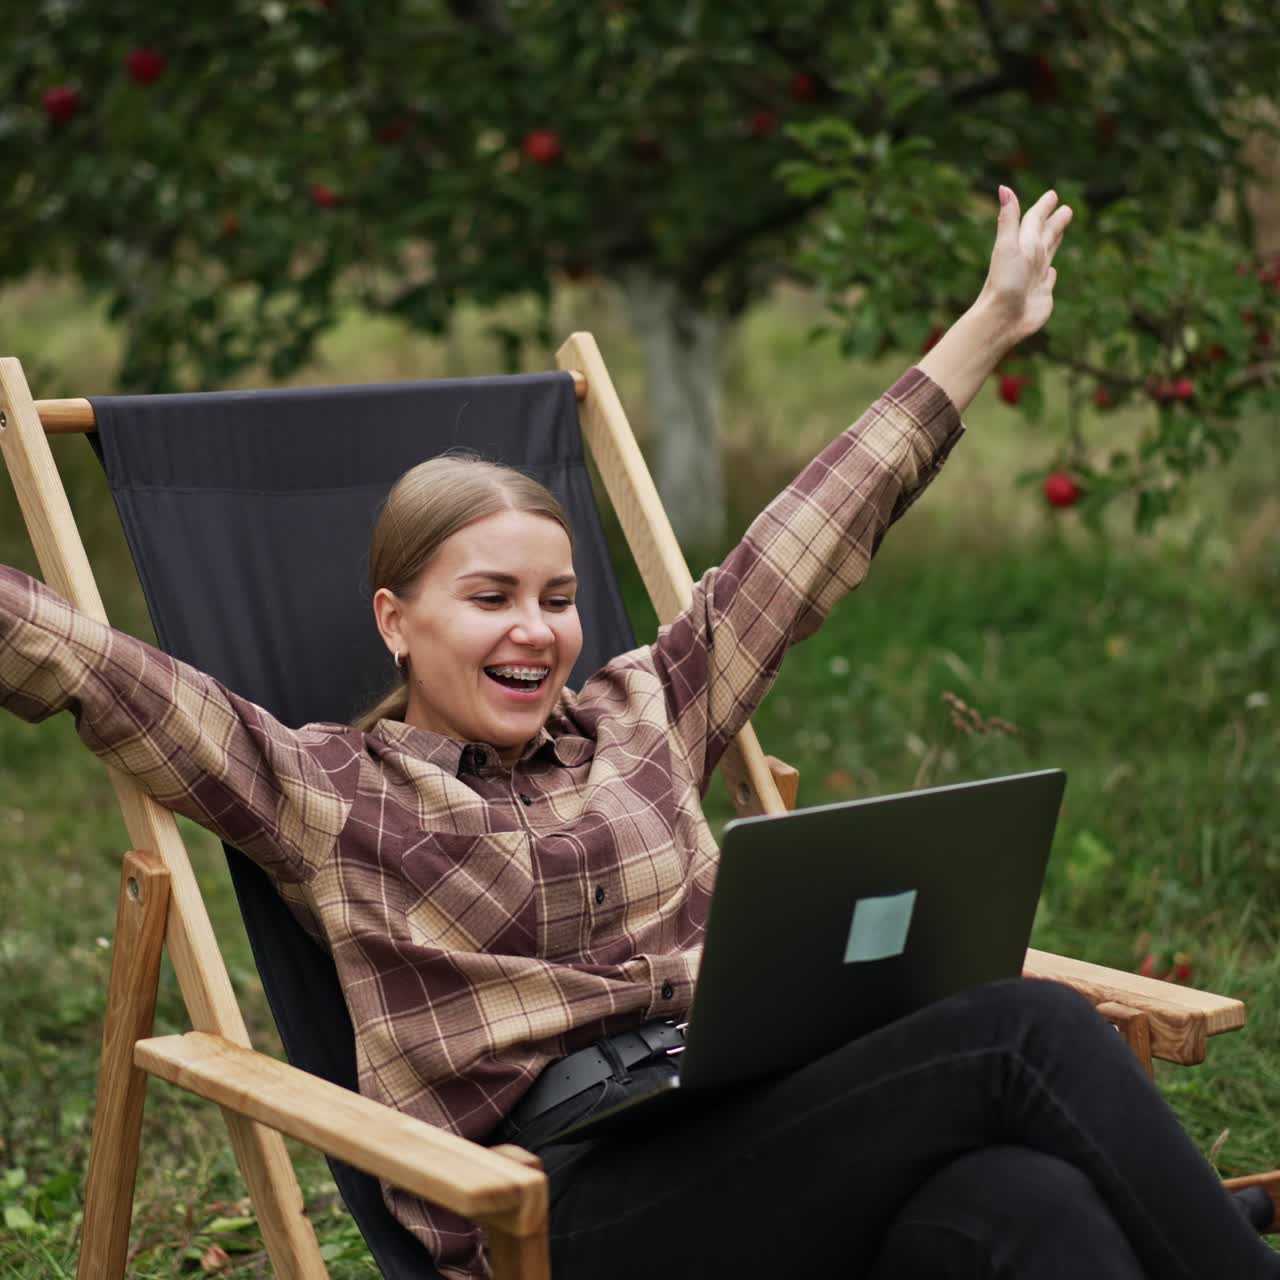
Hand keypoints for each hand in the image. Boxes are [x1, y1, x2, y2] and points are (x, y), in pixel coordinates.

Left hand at [979, 186, 1072, 348]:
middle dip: (1054, 221)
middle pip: (1044, 235)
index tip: (1052, 195)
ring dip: (1055, 241)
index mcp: (1023, 245)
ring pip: (1048, 253)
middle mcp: (1029, 260)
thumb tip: (1004, 188)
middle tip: (1066, 208)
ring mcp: (1035, 277)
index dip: (1043, 207)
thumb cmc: (1003, 283)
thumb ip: (1008, 219)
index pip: (1034, 221)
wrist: (1001, 319)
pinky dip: (1051, 273)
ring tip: (1061, 231)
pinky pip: (1048, 280)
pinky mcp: (1042, 295)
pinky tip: (1051, 272)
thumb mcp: (1007, 246)